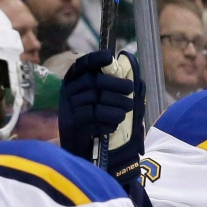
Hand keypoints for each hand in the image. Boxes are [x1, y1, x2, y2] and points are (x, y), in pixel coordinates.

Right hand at [59, 49, 145, 183]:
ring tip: (127, 109)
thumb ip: (115, 89)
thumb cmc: (94, 120)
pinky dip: (108, 122)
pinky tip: (114, 125)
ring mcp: (68, 109)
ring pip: (95, 102)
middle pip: (93, 82)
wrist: (80, 148)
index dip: (95, 59)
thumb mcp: (102, 101)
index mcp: (73, 81)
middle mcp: (68, 92)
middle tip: (131, 89)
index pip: (82, 64)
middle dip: (116, 84)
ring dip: (116, 105)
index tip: (110, 57)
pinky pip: (93, 120)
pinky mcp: (72, 127)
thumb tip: (138, 80)